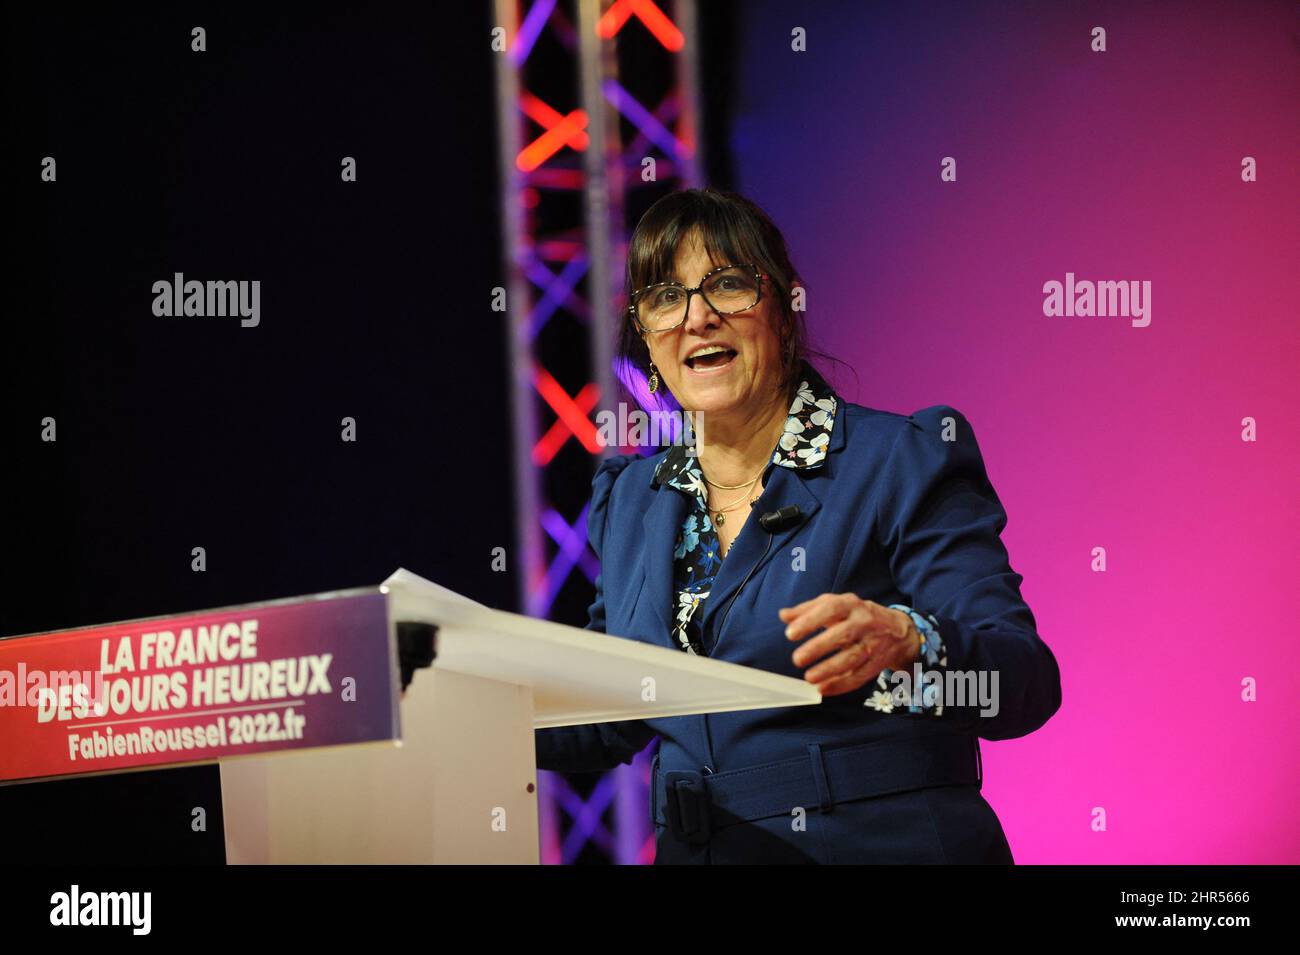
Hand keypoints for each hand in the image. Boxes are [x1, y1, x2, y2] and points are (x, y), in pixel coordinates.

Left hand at [779, 593, 920, 695]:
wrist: (899, 631)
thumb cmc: (857, 616)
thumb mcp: (836, 605)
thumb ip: (808, 609)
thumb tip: (783, 615)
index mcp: (851, 604)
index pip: (830, 608)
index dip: (810, 621)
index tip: (790, 634)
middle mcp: (864, 622)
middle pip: (843, 634)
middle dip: (819, 647)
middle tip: (797, 659)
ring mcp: (873, 643)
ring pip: (852, 658)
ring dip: (829, 670)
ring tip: (809, 678)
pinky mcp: (877, 663)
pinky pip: (859, 676)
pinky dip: (841, 685)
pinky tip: (823, 689)